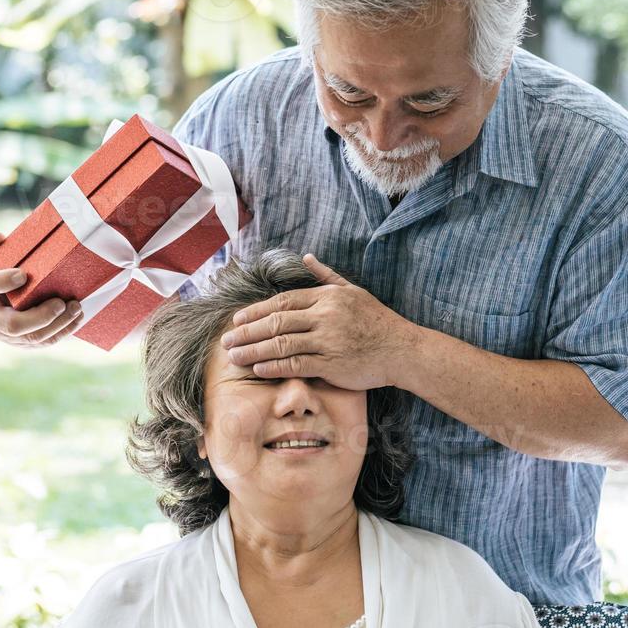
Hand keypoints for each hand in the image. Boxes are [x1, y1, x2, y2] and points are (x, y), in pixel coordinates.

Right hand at [0, 231, 85, 347]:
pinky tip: (76, 317)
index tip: (23, 274)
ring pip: (32, 337)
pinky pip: (44, 341)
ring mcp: (6, 335)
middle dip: (40, 316)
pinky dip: (63, 330)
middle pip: (12, 325)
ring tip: (75, 307)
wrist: (0, 300)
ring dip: (57, 324)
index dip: (2, 282)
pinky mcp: (23, 343)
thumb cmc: (0, 274)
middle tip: (60, 303)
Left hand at [217, 253, 419, 390]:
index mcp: (326, 297)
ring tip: (234, 357)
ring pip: (281, 344)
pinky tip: (258, 370)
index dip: (256, 311)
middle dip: (247, 332)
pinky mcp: (332, 364)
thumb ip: (326, 275)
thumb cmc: (376, 320)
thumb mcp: (353, 291)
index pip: (282, 302)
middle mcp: (324, 316)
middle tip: (226, 341)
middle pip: (276, 322)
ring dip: (254, 351)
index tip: (237, 320)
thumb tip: (307, 257)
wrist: (401, 348)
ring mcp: (327, 340)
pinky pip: (296, 364)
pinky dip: (275, 367)